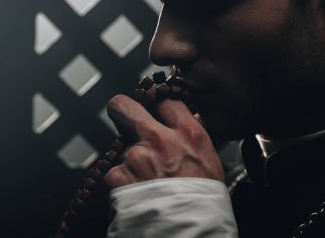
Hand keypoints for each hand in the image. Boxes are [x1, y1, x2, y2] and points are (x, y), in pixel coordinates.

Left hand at [104, 94, 224, 188]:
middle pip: (126, 107)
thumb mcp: (209, 158)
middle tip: (123, 114)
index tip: (152, 105)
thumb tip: (178, 123)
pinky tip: (139, 190)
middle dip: (122, 108)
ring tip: (148, 179)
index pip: (165, 100)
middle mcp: (160, 140)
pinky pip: (115, 172)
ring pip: (123, 149)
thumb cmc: (204, 198)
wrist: (190, 230)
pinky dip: (123, 180)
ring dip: (131, 160)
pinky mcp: (119, 177)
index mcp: (188, 133)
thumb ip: (191, 135)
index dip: (155, 100)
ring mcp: (137, 157)